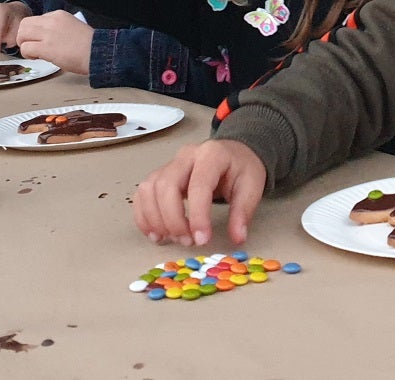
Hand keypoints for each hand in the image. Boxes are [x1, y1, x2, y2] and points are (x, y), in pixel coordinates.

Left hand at [15, 10, 93, 73]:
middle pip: (25, 24)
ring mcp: (48, 34)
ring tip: (33, 53)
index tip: (41, 41)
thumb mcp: (73, 27)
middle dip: (24, 36)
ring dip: (24, 44)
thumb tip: (47, 38)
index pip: (37, 20)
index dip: (36, 32)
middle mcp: (51, 21)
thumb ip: (58, 29)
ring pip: (22, 34)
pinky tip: (37, 58)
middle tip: (31, 46)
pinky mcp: (46, 48)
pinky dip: (27, 54)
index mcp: (59, 15)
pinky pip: (26, 48)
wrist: (97, 53)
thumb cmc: (89, 45)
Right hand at [132, 141, 266, 246]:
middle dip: (173, 219)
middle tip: (187, 242)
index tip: (202, 240)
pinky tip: (156, 233)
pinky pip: (142, 194)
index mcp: (211, 155)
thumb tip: (238, 238)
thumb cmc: (240, 169)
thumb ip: (243, 212)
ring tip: (171, 239)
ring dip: (155, 219)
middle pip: (166, 186)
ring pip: (149, 189)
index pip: (198, 185)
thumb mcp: (252, 187)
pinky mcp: (159, 175)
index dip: (198, 215)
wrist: (233, 153)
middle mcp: (186, 156)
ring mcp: (169, 164)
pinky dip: (144, 216)